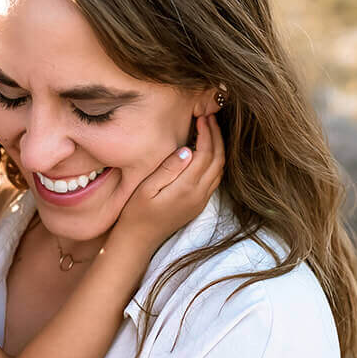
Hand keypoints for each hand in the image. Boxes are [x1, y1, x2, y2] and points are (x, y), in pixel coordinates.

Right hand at [113, 114, 223, 252]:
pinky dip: (215, 161)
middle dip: (217, 137)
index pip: (206, 154)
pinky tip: (206, 151)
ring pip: (220, 170)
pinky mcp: (199, 204)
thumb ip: (168, 168)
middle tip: (209, 118)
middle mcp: (199, 195)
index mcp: (186, 188)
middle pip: (218, 160)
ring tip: (210, 130)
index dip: (207, 133)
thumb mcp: (146, 188)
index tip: (202, 117)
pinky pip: (215, 179)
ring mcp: (201, 201)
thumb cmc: (136, 212)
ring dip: (218, 148)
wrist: (138, 240)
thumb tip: (187, 149)